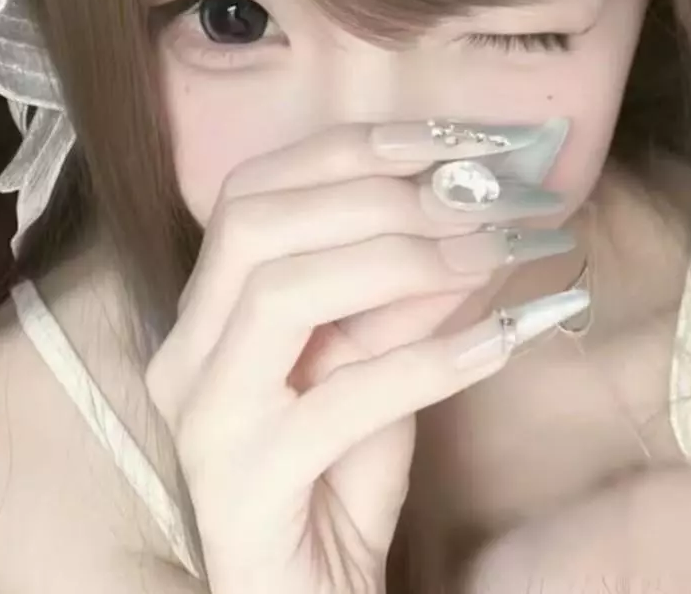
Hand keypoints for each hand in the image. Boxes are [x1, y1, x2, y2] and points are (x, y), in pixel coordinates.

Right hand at [144, 120, 584, 593]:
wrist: (313, 588)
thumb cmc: (345, 463)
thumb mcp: (382, 353)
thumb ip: (410, 287)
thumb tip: (478, 206)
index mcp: (211, 302)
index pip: (258, 186)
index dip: (358, 148)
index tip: (457, 141)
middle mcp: (188, 347)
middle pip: (258, 223)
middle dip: (381, 197)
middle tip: (484, 201)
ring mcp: (204, 416)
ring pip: (281, 294)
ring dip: (403, 262)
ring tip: (491, 255)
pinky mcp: (242, 484)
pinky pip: (337, 401)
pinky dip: (427, 359)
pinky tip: (502, 337)